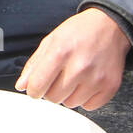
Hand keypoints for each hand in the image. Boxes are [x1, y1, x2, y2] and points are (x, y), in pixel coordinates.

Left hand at [15, 8, 130, 110]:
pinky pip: (88, 106)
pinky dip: (85, 98)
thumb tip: (22, 86)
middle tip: (60, 75)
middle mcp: (79, 66)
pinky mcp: (110, 86)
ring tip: (75, 76)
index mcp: (60, 52)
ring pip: (70, 103)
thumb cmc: (79, 31)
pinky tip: (87, 82)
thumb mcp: (51, 41)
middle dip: (51, 90)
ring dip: (69, 94)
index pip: (37, 86)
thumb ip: (34, 65)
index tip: (37, 86)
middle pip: (52, 98)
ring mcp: (96, 78)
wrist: (110, 26)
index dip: (33, 89)